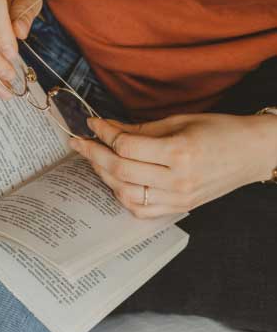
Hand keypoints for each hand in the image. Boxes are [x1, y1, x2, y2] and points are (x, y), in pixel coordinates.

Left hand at [69, 113, 276, 217]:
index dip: (103, 132)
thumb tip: (107, 128)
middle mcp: (177, 180)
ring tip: (94, 159)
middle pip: (120, 170)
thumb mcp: (179, 121)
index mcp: (179, 152)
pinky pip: (140, 210)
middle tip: (78, 142)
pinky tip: (114, 181)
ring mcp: (177, 198)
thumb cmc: (219, 131)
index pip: (127, 145)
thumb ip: (140, 129)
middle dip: (93, 154)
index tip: (91, 123)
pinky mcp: (178, 209)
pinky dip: (121, 196)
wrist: (252, 153)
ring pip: (125, 193)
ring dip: (103, 175)